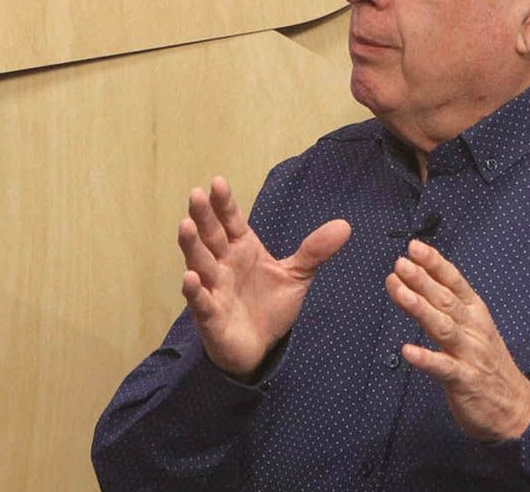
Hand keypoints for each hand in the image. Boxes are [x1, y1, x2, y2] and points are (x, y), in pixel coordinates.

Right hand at [179, 176, 350, 379]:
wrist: (259, 347)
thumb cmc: (269, 306)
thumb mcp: (296, 275)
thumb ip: (314, 250)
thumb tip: (344, 225)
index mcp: (242, 249)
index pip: (231, 221)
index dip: (223, 203)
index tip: (217, 182)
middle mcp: (224, 264)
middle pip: (211, 236)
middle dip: (202, 216)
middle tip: (195, 194)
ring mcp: (214, 288)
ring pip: (200, 263)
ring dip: (191, 245)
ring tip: (184, 226)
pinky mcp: (210, 315)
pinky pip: (201, 301)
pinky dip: (194, 290)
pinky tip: (190, 278)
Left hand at [385, 240, 529, 440]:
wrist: (519, 409)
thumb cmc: (487, 363)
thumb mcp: (472, 327)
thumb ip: (447, 305)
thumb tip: (417, 278)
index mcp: (475, 313)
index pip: (455, 282)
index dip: (435, 264)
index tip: (415, 247)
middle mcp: (473, 329)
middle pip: (446, 301)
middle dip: (422, 280)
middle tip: (400, 263)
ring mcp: (470, 355)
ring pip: (443, 328)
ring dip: (420, 308)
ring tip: (399, 292)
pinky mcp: (465, 381)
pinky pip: (443, 368)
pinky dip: (425, 359)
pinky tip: (407, 350)